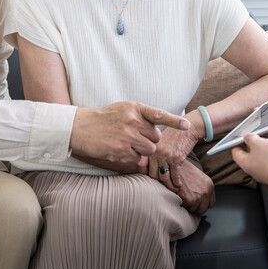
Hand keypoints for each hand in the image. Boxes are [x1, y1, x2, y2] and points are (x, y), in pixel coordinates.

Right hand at [70, 102, 189, 165]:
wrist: (80, 127)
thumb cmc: (104, 118)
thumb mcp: (123, 109)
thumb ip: (141, 116)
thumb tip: (158, 129)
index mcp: (135, 108)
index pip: (159, 115)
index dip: (175, 121)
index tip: (187, 126)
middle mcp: (132, 121)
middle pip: (156, 138)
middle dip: (149, 141)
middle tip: (134, 138)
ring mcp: (127, 137)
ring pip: (149, 150)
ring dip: (142, 151)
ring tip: (127, 144)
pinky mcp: (121, 151)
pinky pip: (137, 159)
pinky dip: (130, 158)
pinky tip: (118, 150)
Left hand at [148, 114, 202, 189]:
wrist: (188, 128)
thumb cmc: (174, 134)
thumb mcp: (160, 141)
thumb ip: (153, 151)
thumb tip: (150, 166)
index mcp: (150, 148)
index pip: (141, 166)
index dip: (146, 174)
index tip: (152, 177)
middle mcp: (155, 152)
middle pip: (152, 174)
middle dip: (158, 182)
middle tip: (163, 185)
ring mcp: (165, 156)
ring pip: (164, 177)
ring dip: (169, 185)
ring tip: (173, 188)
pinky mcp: (176, 158)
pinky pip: (174, 175)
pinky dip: (176, 182)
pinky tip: (179, 185)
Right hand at [173, 161, 215, 214]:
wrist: (174, 167)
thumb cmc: (184, 170)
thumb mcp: (198, 176)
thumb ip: (202, 187)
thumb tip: (201, 197)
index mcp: (209, 185)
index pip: (211, 203)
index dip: (203, 204)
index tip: (198, 203)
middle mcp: (206, 191)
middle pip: (203, 209)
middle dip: (196, 207)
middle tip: (188, 201)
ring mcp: (198, 196)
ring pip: (194, 210)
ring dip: (188, 206)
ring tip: (183, 196)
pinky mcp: (190, 200)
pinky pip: (187, 209)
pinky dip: (182, 204)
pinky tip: (180, 196)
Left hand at [231, 123, 267, 186]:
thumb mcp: (257, 145)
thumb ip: (251, 138)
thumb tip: (248, 136)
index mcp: (248, 163)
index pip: (238, 153)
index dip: (236, 142)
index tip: (238, 133)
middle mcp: (261, 164)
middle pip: (258, 147)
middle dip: (260, 134)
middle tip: (259, 123)